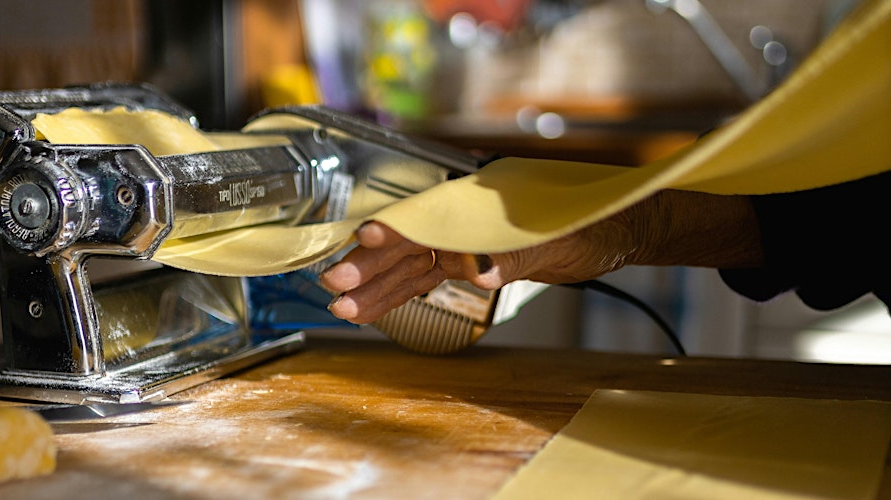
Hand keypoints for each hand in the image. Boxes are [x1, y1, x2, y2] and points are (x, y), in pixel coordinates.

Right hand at [319, 216, 637, 323]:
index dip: (399, 228)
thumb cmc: (597, 221)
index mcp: (485, 201)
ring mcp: (466, 240)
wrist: (619, 228)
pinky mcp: (471, 259)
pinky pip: (428, 278)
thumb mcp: (565, 236)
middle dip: (372, 263)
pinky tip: (373, 308)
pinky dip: (401, 293)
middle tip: (335, 283)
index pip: (433, 213)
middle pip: (412, 242)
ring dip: (378, 286)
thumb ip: (519, 254)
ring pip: (412, 265)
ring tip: (343, 308)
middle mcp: (467, 218)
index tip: (366, 237)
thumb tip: (480, 272)